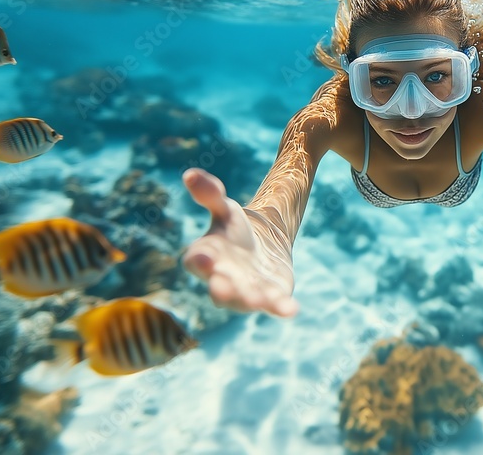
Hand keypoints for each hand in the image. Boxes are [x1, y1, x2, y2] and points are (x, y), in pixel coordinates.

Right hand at [181, 168, 298, 316]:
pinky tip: (291, 308)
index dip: (199, 262)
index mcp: (206, 257)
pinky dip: (281, 307)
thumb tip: (190, 173)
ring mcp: (246, 292)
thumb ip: (210, 194)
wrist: (262, 244)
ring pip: (246, 300)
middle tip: (222, 289)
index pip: (197, 262)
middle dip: (222, 290)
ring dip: (250, 301)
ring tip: (258, 301)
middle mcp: (222, 280)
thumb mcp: (225, 207)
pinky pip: (275, 305)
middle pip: (219, 288)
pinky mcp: (270, 297)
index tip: (203, 260)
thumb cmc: (235, 228)